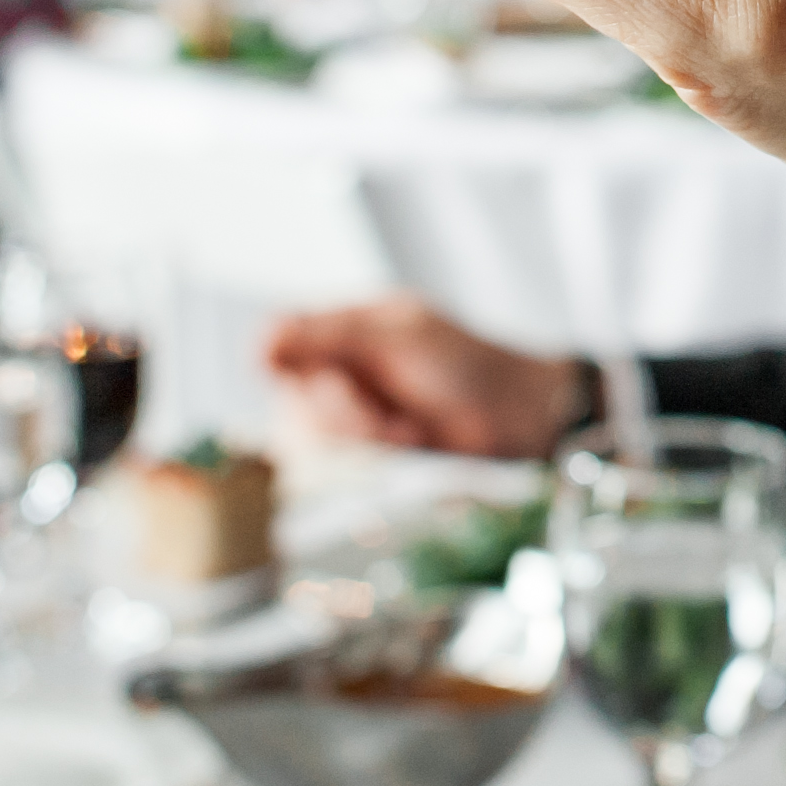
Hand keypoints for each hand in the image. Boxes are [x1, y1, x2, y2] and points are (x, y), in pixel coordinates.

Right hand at [267, 295, 579, 458]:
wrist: (523, 417)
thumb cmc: (470, 365)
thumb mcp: (397, 337)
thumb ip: (328, 335)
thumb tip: (261, 339)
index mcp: (351, 325)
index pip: (284, 340)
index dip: (290, 365)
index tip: (323, 382)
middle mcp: (346, 367)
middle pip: (295, 397)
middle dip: (339, 411)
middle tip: (383, 413)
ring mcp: (359, 410)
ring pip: (316, 434)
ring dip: (361, 436)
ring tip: (406, 429)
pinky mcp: (373, 450)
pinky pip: (345, 460)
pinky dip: (376, 456)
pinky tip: (409, 445)